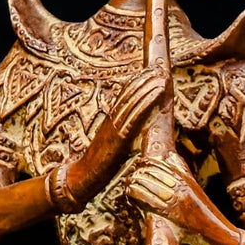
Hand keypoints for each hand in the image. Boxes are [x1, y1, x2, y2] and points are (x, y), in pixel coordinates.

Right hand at [69, 65, 169, 201]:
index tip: (149, 71)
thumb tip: (129, 128)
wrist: (83, 176)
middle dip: (144, 81)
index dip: (137, 82)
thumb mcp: (110, 143)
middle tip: (159, 69)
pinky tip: (155, 97)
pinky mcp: (119, 138)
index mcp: (110, 121)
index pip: (124, 96)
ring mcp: (115, 128)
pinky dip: (145, 105)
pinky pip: (134, 118)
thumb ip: (118, 133)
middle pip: (129, 95)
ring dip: (148, 89)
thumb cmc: (98, 163)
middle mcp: (112, 120)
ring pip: (133, 103)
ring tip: (161, 78)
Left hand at [126, 155, 215, 235]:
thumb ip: (182, 171)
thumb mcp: (194, 187)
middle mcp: (180, 187)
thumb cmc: (202, 211)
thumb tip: (170, 155)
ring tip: (128, 181)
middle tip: (131, 172)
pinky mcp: (169, 212)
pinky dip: (136, 193)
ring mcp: (175, 199)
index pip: (164, 165)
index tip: (139, 161)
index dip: (149, 162)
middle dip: (139, 171)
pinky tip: (129, 191)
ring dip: (135, 181)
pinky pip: (148, 199)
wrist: (214, 230)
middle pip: (154, 173)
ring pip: (149, 185)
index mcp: (186, 179)